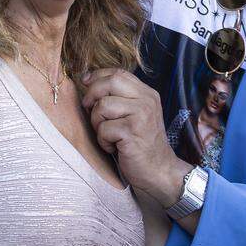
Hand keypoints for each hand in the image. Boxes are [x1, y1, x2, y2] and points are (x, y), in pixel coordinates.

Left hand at [81, 68, 184, 202]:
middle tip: (88, 108)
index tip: (85, 82)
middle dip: (92, 94)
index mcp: (147, 94)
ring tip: (107, 135)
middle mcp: (146, 101)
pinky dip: (103, 140)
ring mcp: (140, 116)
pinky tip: (114, 147)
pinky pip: (103, 129)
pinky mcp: (132, 133)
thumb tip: (88, 80)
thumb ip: (120, 97)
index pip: (118, 73)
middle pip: (110, 82)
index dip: (98, 75)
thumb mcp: (136, 114)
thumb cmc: (141, 144)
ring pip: (103, 106)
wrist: (160, 172)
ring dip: (97, 122)